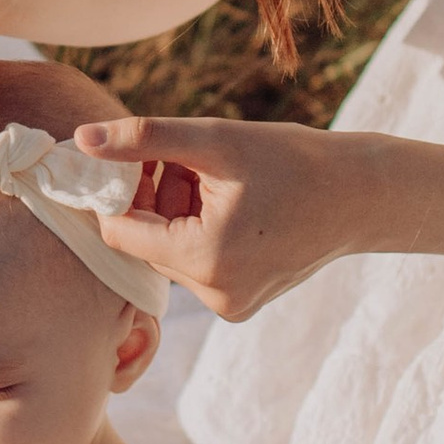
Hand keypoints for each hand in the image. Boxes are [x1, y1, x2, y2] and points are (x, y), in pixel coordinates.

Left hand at [74, 115, 355, 324]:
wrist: (361, 195)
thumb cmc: (292, 160)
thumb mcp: (213, 141)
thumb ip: (143, 140)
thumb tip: (81, 139)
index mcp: (204, 260)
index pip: (120, 231)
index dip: (115, 190)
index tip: (123, 155)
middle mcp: (214, 295)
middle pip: (146, 241)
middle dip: (153, 197)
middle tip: (182, 157)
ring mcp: (229, 304)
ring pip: (170, 251)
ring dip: (176, 211)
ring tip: (213, 176)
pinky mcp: (240, 302)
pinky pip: (196, 263)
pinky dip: (198, 230)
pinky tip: (228, 201)